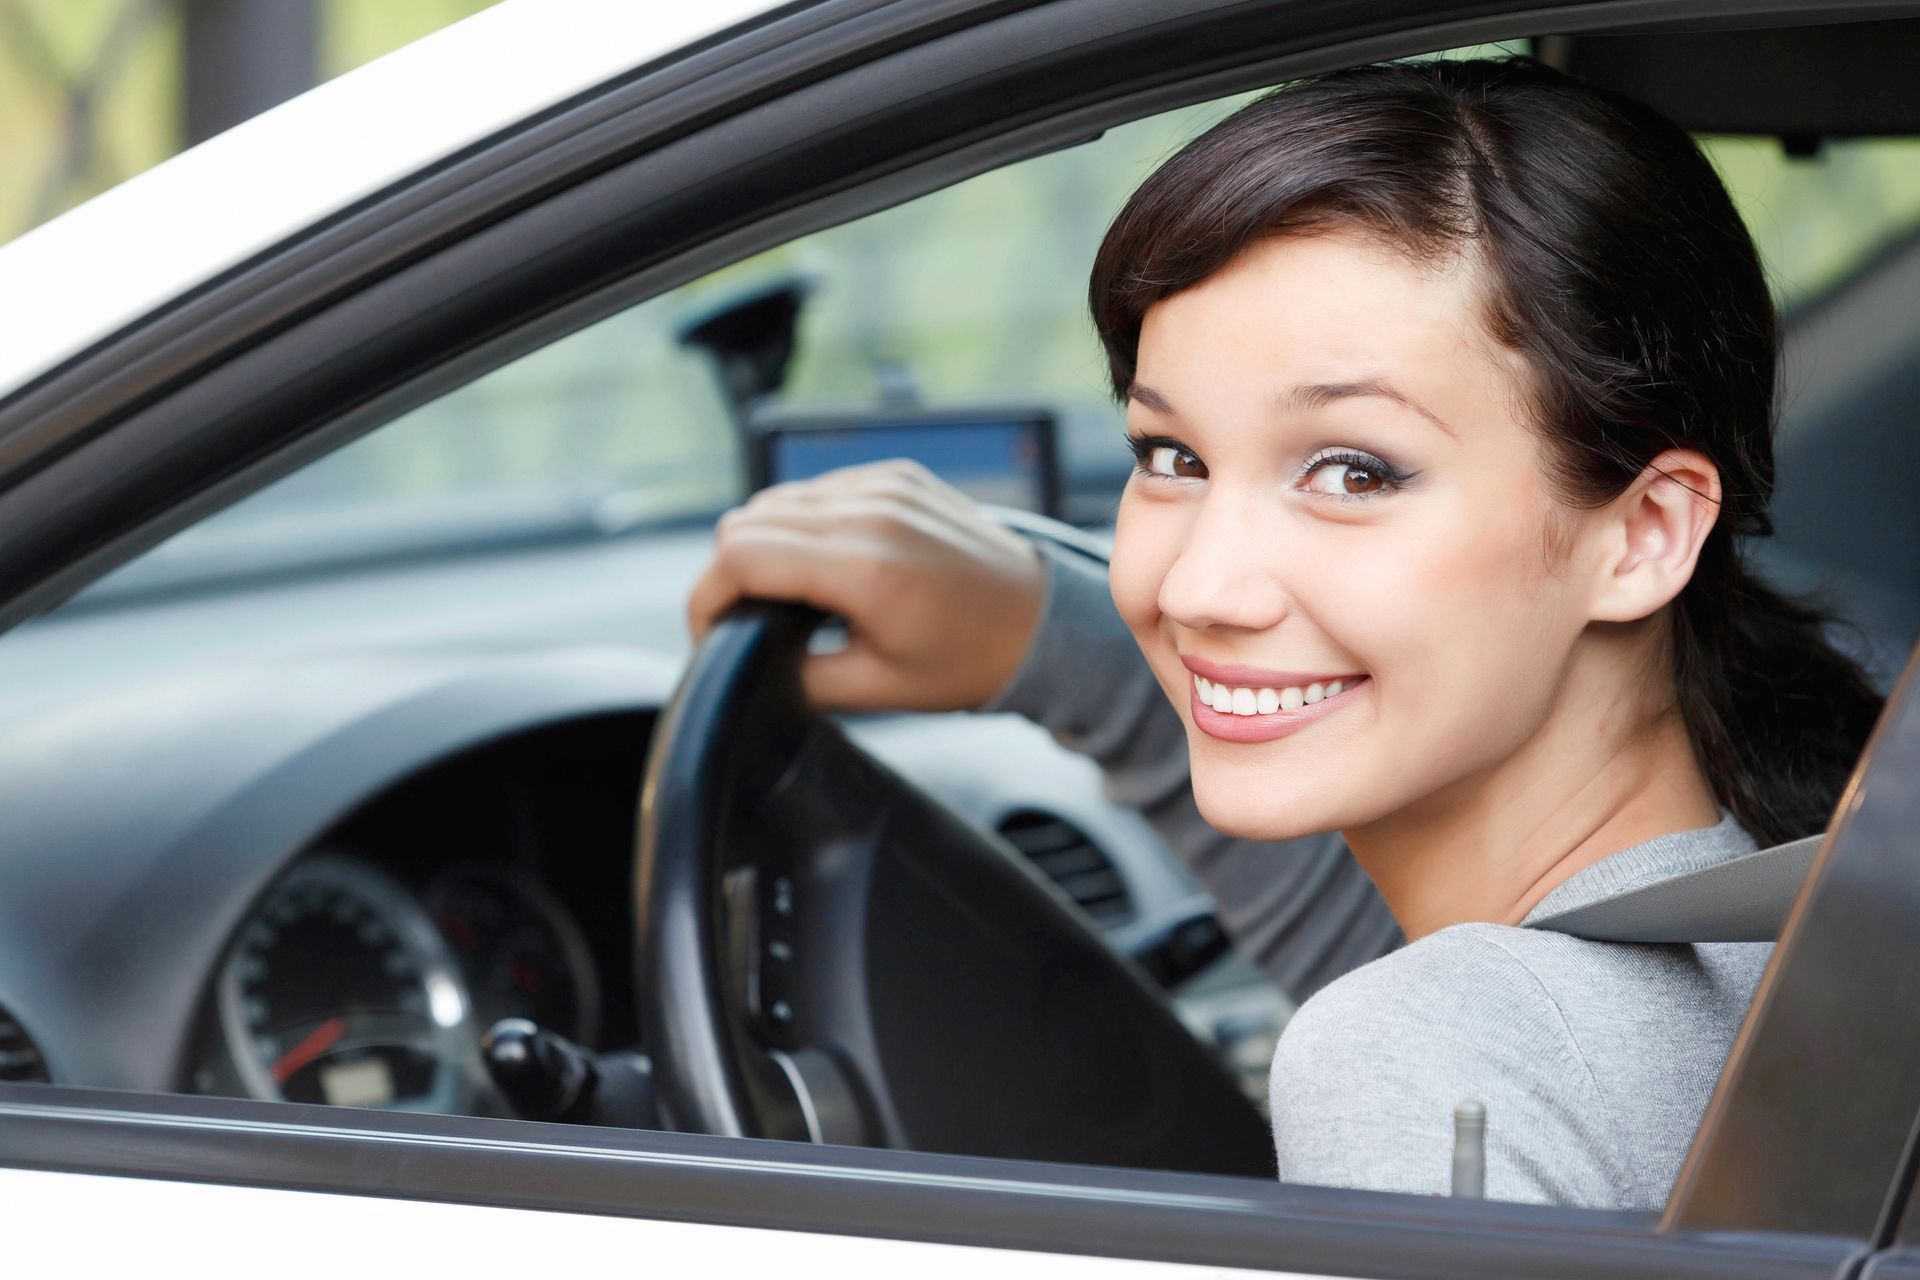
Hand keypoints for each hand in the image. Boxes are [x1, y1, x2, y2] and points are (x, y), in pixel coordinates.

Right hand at [687, 459, 1045, 711]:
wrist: (1042, 621)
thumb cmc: (970, 660)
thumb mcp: (876, 689)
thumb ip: (798, 675)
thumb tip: (747, 661)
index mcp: (864, 568)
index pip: (739, 555)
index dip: (706, 598)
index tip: (710, 633)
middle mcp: (871, 512)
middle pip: (747, 521)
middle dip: (729, 574)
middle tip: (747, 620)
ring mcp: (885, 485)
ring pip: (777, 500)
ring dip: (764, 545)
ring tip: (787, 595)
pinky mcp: (896, 474)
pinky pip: (819, 489)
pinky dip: (804, 523)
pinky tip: (826, 564)